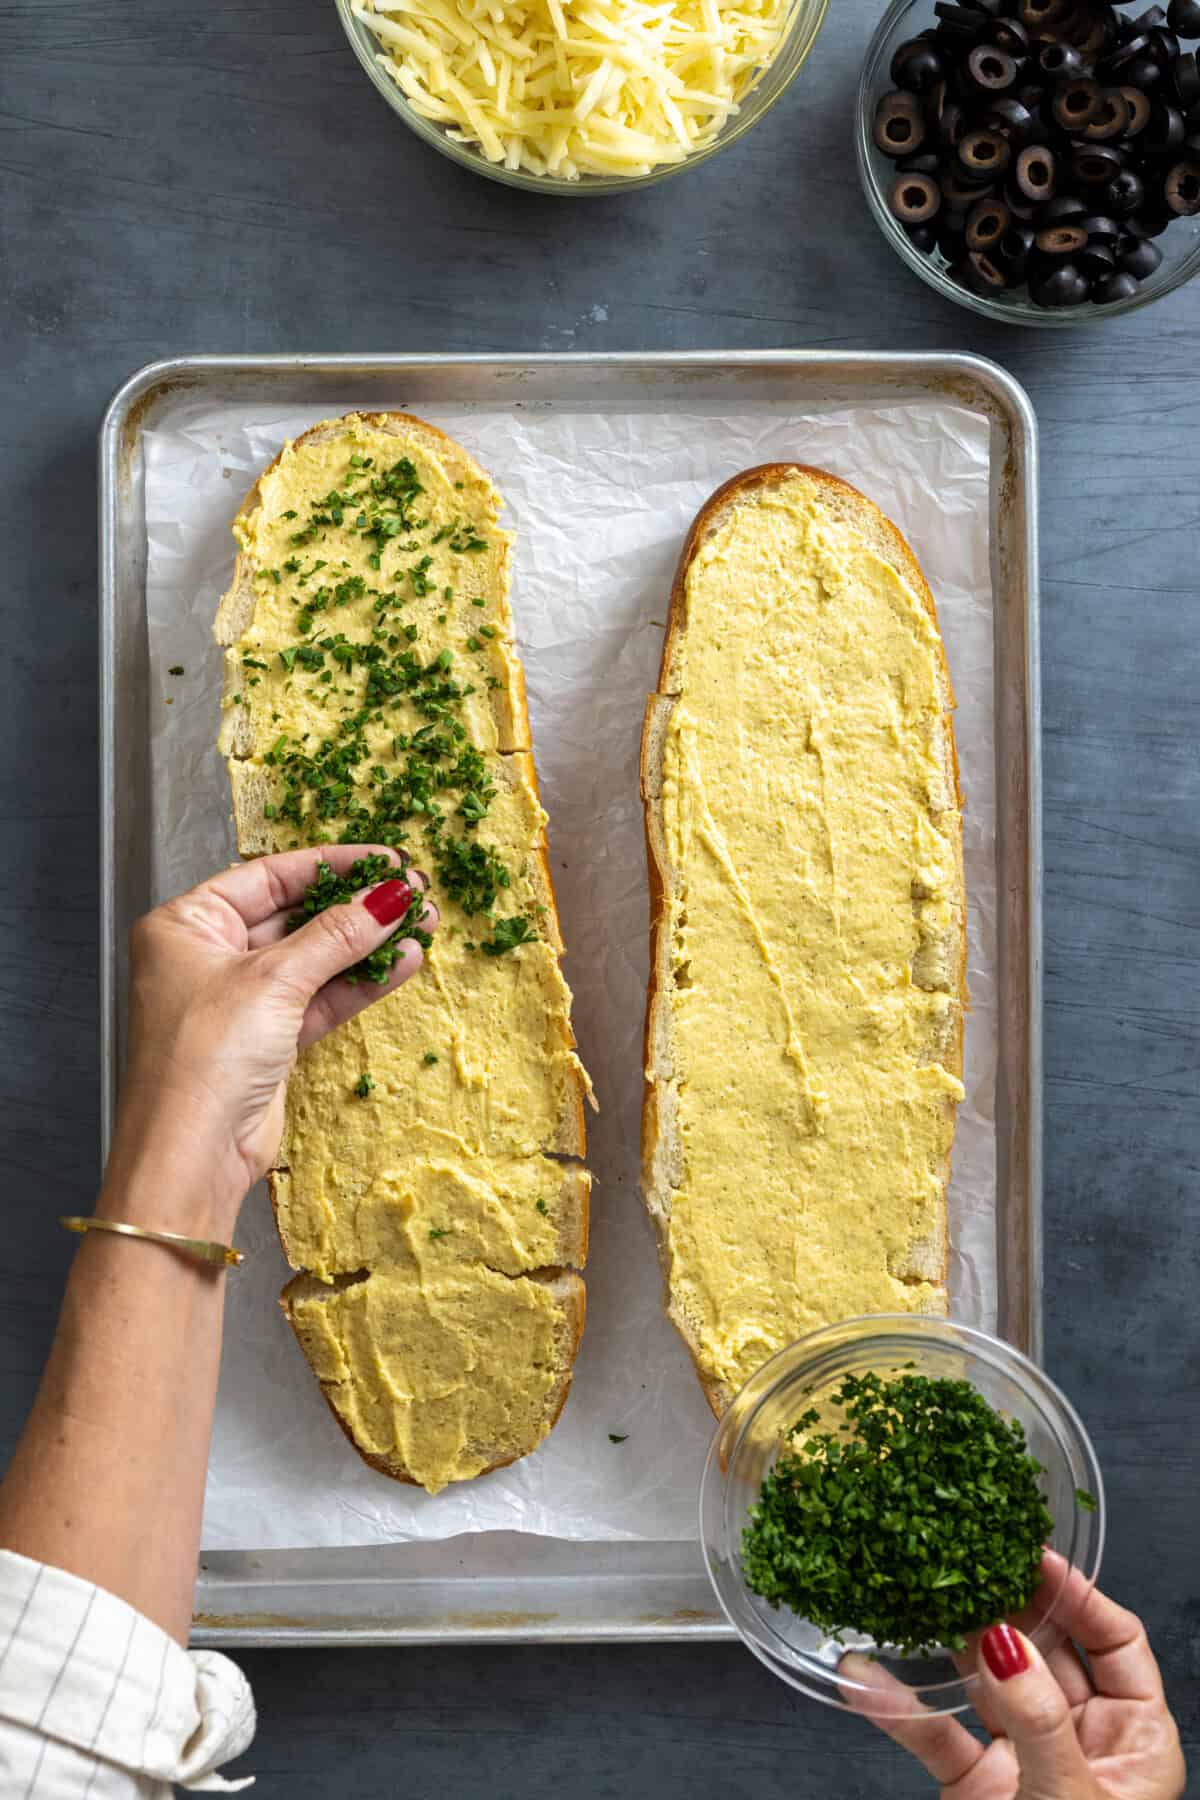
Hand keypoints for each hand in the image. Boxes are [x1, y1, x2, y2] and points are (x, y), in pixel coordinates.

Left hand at [104, 846, 438, 1224]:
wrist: (192, 1154)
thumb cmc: (203, 1057)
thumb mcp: (274, 979)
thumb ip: (337, 934)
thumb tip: (389, 895)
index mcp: (187, 925)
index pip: (269, 876)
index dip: (331, 865)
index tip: (385, 860)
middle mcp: (210, 956)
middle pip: (296, 915)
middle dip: (357, 906)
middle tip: (413, 892)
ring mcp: (242, 1000)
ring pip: (316, 959)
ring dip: (369, 944)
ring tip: (423, 924)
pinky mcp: (270, 1039)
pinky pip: (322, 998)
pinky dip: (361, 983)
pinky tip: (404, 962)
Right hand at [844, 1553, 1184, 1798]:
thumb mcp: (1070, 1799)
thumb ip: (1035, 1719)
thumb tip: (1003, 1638)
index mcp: (1137, 1740)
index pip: (1116, 1643)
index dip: (1078, 1596)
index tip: (1032, 1554)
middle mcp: (1082, 1741)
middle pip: (1045, 1650)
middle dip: (1004, 1606)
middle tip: (964, 1560)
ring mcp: (1026, 1762)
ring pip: (984, 1683)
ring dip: (945, 1646)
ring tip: (913, 1596)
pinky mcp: (976, 1788)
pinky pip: (936, 1735)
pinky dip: (900, 1707)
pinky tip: (866, 1677)